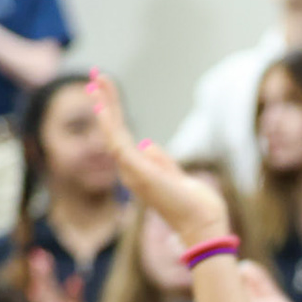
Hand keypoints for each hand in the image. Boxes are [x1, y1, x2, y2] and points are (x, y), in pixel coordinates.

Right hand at [86, 69, 230, 244]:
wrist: (203, 225)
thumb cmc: (196, 207)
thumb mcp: (178, 177)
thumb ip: (162, 162)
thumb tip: (148, 144)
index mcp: (140, 172)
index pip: (121, 137)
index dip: (113, 114)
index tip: (105, 93)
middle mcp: (130, 172)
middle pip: (113, 131)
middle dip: (106, 103)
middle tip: (97, 77)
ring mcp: (132, 173)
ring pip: (112, 133)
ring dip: (106, 106)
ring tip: (99, 81)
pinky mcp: (137, 173)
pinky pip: (118, 143)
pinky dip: (109, 125)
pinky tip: (103, 106)